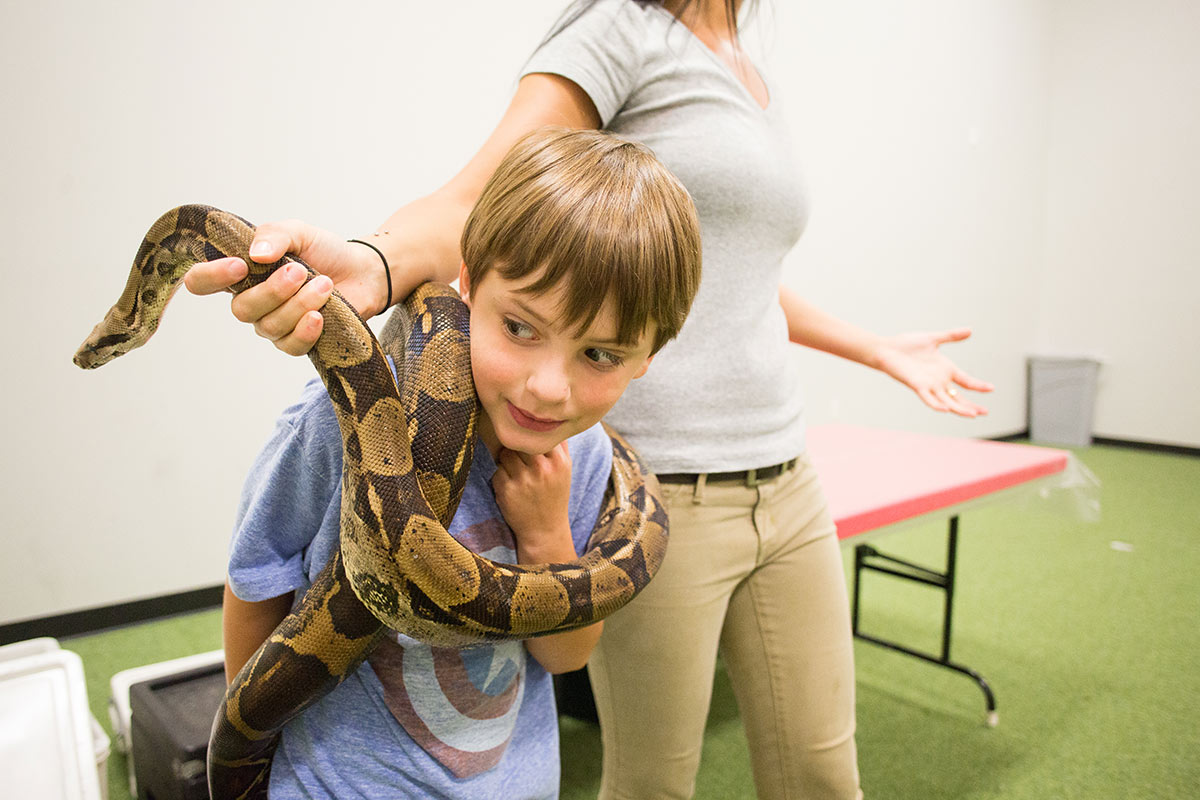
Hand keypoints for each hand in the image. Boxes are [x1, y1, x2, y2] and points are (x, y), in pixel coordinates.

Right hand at [182, 220, 389, 355]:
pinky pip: (290, 345)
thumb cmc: (325, 251)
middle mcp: (252, 302)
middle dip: (273, 290)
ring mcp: (273, 324)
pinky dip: (306, 330)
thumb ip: (276, 235)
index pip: (202, 282)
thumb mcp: (299, 232)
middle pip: (242, 309)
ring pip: (270, 326)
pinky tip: (319, 315)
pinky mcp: (297, 341)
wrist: (362, 271)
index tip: (240, 265)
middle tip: (301, 271)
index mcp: (242, 273)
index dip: (210, 277)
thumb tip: (255, 254)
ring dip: (299, 304)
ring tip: (325, 283)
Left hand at [492, 443, 574, 562]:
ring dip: (506, 460)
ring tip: (515, 472)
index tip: (528, 440)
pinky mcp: (506, 490)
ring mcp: (523, 480)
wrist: (545, 530)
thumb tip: (548, 419)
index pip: (538, 433)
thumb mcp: (565, 470)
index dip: (530, 435)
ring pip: (505, 453)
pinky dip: (500, 476)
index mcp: (559, 461)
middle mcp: (542, 469)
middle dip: (516, 447)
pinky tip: (511, 486)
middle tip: (519, 456)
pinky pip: (497, 470)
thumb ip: (559, 445)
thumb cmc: (554, 495)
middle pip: (520, 441)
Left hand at [876, 328, 993, 416]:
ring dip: (959, 408)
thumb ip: (951, 336)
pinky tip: (946, 409)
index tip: (992, 388)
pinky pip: (928, 398)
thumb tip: (970, 330)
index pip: (966, 381)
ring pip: (947, 401)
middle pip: (958, 397)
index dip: (978, 386)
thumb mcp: (933, 339)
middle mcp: (939, 380)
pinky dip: (936, 404)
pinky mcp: (917, 385)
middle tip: (986, 412)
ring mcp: (928, 384)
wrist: (887, 348)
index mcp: (945, 369)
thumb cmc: (907, 344)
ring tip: (973, 415)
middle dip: (972, 405)